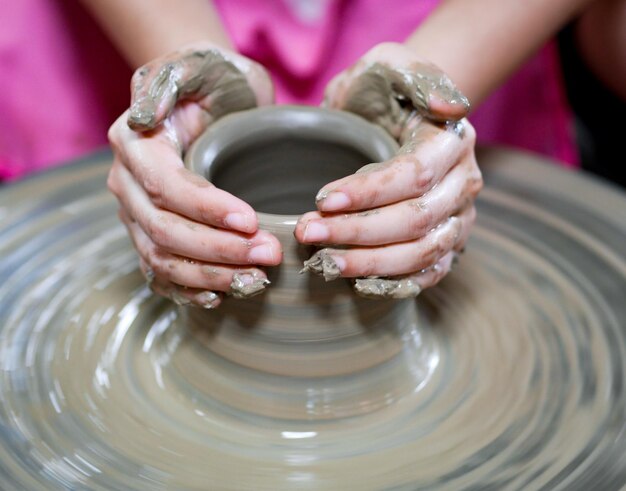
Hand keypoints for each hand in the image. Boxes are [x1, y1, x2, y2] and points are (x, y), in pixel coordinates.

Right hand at [107, 43, 280, 307]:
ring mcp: (137, 214)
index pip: (166, 188)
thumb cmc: (211, 79)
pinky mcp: (153, 234)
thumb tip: (143, 118)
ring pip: (163, 259)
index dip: (206, 209)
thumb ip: (166, 81)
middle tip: (269, 254)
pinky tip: (221, 295)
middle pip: (164, 232)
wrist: (212, 96)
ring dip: (210, 276)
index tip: (252, 221)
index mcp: (134, 144)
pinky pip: (162, 272)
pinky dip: (189, 289)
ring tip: (257, 279)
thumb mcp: (195, 64)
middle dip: (218, 249)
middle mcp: (126, 184)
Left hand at [296, 43, 482, 297]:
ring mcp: (458, 218)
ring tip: (324, 262)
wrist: (397, 115)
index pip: (413, 175)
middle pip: (415, 221)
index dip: (368, 193)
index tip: (320, 200)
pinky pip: (429, 272)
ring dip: (370, 263)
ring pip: (421, 253)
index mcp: (453, 142)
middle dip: (357, 231)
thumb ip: (417, 77)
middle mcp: (464, 184)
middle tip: (307, 232)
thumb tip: (451, 106)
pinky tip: (357, 282)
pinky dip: (395, 282)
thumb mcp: (391, 66)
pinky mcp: (446, 242)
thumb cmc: (384, 90)